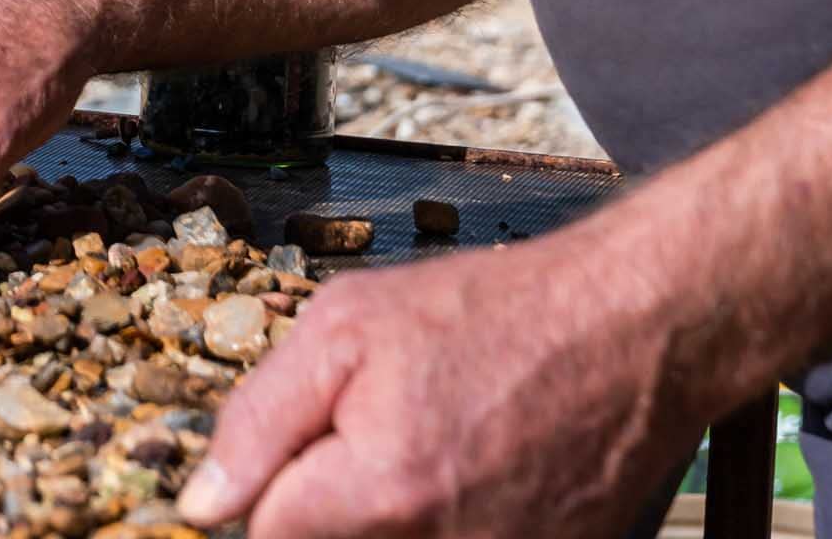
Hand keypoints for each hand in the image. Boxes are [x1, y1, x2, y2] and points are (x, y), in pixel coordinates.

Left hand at [176, 233, 703, 537]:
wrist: (628, 330)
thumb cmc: (489, 314)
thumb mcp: (346, 327)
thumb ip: (260, 420)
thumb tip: (203, 505)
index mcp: (383, 491)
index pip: (270, 535)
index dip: (268, 487)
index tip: (300, 449)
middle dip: (330, 501)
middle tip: (376, 435)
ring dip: (388, 512)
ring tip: (433, 444)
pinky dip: (448, 518)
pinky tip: (470, 468)